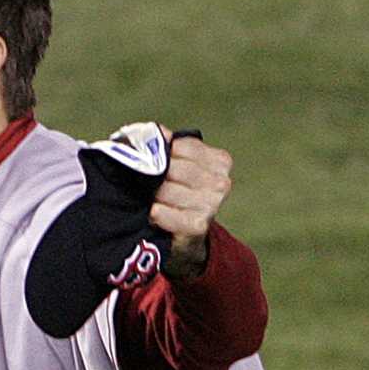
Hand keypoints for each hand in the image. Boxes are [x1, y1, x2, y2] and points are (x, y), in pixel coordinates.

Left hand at [149, 126, 232, 280]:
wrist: (184, 236)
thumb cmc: (176, 193)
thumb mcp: (176, 165)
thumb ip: (165, 145)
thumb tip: (160, 132)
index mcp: (219, 161)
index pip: (180, 146)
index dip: (160, 153)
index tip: (152, 161)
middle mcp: (221, 182)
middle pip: (172, 168)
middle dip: (154, 176)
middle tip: (148, 185)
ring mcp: (212, 204)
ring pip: (166, 190)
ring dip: (152, 196)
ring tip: (152, 200)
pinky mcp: (198, 225)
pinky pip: (164, 213)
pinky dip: (156, 213)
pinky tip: (154, 214)